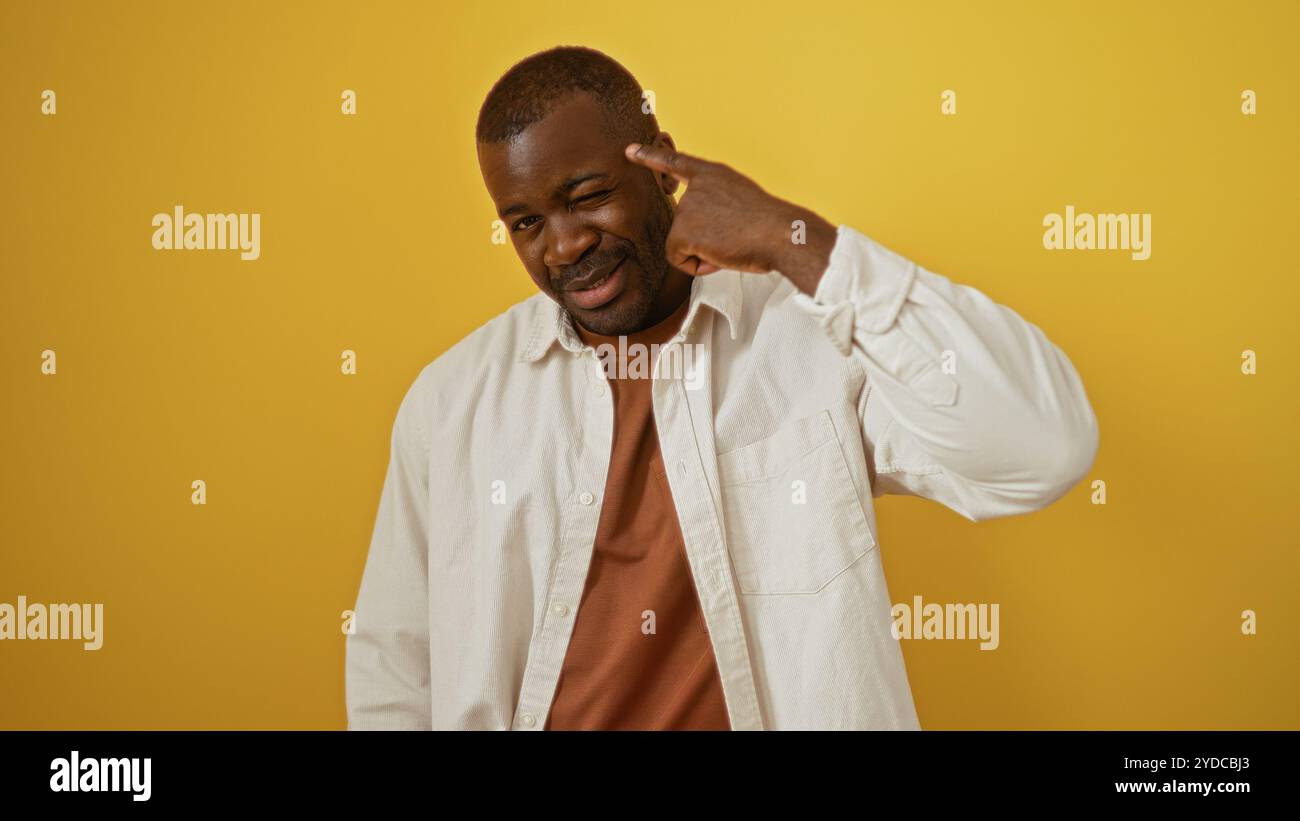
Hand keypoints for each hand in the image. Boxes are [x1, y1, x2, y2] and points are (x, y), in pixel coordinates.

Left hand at [624, 142, 836, 293]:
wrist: (780, 233)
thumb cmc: (772, 227)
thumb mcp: (743, 205)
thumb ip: (719, 210)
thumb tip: (707, 237)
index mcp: (714, 175)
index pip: (677, 162)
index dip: (651, 156)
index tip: (629, 150)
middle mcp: (697, 187)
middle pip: (683, 226)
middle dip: (703, 242)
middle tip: (733, 240)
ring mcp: (688, 206)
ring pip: (681, 245)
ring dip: (703, 255)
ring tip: (730, 247)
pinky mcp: (682, 229)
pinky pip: (678, 259)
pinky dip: (696, 266)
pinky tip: (719, 257)